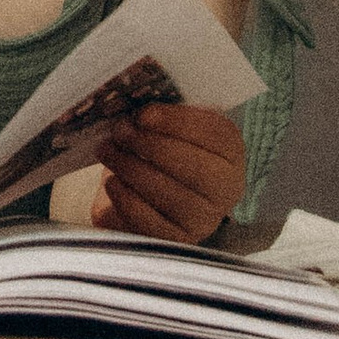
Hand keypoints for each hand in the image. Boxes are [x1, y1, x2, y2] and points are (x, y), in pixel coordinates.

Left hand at [94, 100, 244, 245]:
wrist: (143, 194)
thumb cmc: (158, 151)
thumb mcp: (167, 129)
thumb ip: (162, 113)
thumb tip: (138, 98)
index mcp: (230, 153)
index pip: (217, 135)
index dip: (179, 123)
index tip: (144, 114)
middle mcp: (227, 189)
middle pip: (197, 168)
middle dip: (152, 146)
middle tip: (120, 130)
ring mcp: (204, 219)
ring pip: (171, 194)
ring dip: (132, 168)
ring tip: (107, 150)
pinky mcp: (175, 240)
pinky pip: (149, 220)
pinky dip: (126, 197)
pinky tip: (112, 181)